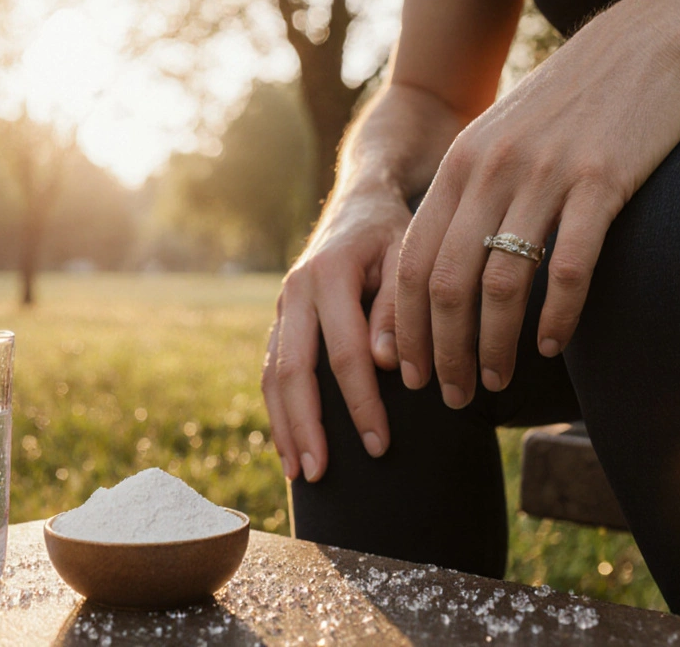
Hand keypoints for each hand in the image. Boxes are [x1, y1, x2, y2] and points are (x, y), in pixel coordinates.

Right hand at [263, 189, 410, 481]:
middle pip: (291, 371)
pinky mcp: (281, 321)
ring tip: (300, 475)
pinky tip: (290, 447)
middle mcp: (294, 292)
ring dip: (284, 427)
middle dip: (306, 427)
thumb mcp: (408, 255)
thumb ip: (398, 306)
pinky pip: (272, 372)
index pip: (342, 352)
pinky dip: (279, 412)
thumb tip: (385, 363)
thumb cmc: (395, 232)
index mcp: (327, 275)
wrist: (360, 203)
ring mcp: (282, 308)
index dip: (360, 402)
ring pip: (272, 376)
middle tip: (322, 475)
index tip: (380, 444)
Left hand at [394, 0, 679, 406]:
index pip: (411, 263)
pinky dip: (556, 315)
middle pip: (446, 283)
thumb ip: (469, 196)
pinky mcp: (601, 180)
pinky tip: (552, 345)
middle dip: (442, 351)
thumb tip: (444, 270)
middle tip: (450, 396)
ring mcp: (544, 175)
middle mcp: (489, 171)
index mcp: (458, 165)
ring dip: (494, 346)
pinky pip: (568, 266)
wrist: (649, 43)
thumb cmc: (570, 106)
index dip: (405, 327)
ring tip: (495, 383)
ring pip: (502, 283)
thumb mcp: (502, 141)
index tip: (409, 373)